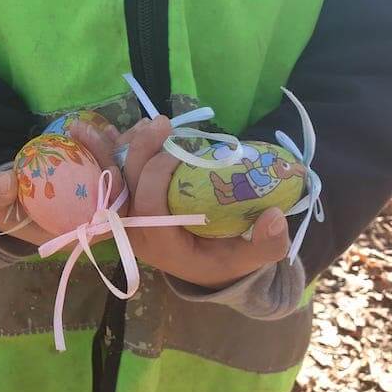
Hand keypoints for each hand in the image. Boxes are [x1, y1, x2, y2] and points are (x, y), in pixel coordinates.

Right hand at [0, 120, 124, 246]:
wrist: (7, 197)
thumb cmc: (4, 208)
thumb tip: (7, 181)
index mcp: (74, 233)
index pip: (104, 217)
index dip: (113, 193)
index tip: (111, 169)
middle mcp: (90, 218)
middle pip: (114, 190)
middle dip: (110, 160)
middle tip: (92, 134)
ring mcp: (93, 198)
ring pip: (111, 173)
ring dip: (108, 148)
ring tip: (97, 125)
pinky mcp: (91, 181)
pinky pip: (103, 162)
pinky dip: (104, 144)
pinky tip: (102, 125)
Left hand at [119, 118, 290, 288]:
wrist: (203, 269)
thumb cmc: (224, 261)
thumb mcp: (249, 259)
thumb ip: (266, 244)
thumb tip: (276, 217)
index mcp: (162, 244)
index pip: (148, 205)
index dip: (158, 174)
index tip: (181, 150)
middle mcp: (136, 232)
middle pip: (126, 187)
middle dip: (139, 150)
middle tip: (163, 123)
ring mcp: (128, 218)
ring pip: (115, 178)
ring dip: (127, 146)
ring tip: (149, 122)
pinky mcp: (128, 205)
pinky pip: (115, 176)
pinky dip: (117, 151)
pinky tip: (123, 129)